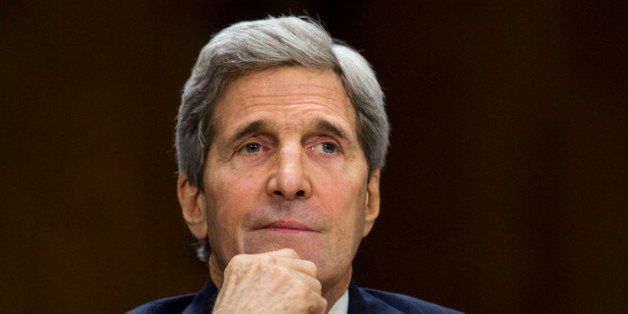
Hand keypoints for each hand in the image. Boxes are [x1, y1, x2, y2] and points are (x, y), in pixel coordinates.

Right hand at [212, 248, 326, 313]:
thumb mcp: (234, 291)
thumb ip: (255, 279)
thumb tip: (280, 281)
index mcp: (245, 263)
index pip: (285, 256)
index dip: (293, 274)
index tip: (290, 290)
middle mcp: (265, 263)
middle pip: (304, 266)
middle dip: (305, 284)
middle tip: (300, 304)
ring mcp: (283, 275)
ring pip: (314, 283)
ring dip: (310, 300)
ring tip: (299, 313)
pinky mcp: (299, 292)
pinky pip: (319, 302)